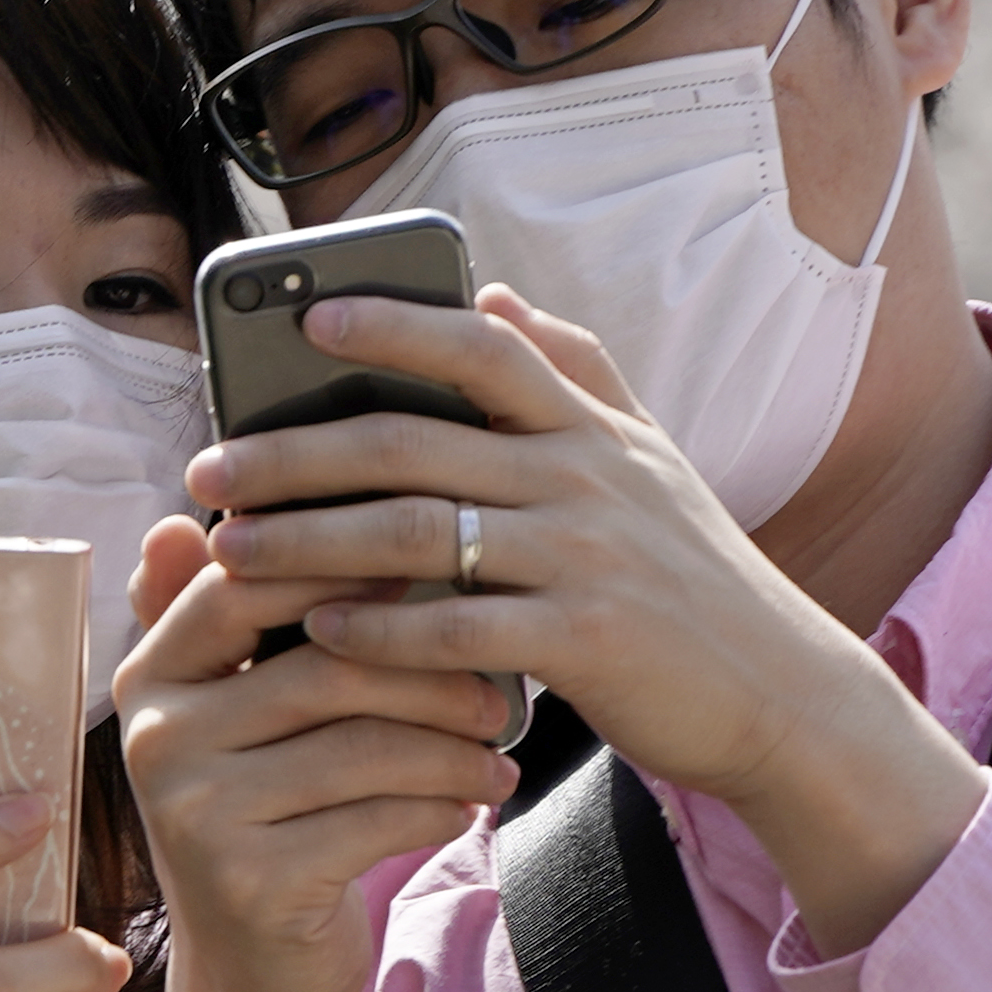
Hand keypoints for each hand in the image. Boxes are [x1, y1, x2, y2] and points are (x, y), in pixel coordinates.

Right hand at [106, 509, 516, 991]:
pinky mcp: (251, 881)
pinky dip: (441, 803)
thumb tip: (184, 521)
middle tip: (499, 684)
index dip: (344, 564)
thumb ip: (221, 623)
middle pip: (326, 663)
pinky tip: (473, 800)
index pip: (245, 583)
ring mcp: (197, 814)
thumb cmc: (270, 816)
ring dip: (453, 743)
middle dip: (429, 670)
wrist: (256, 975)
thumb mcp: (235, 719)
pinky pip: (377, 817)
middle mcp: (156, 738)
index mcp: (151, 676)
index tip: (434, 565)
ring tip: (500, 747)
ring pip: (363, 743)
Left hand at [195, 287, 987, 947]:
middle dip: (297, 453)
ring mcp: (585, 559)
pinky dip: (381, 629)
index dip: (395, 326)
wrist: (783, 695)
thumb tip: (494, 296)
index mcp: (590, 428)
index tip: (307, 321)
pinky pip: (457, 629)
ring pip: (419, 533)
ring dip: (311, 540)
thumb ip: (576, 372)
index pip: (483, 349)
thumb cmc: (694, 578)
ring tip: (231, 550)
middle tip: (208, 467)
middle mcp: (585, 478)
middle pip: (415, 445)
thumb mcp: (649, 460)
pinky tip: (318, 632)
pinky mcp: (585, 643)